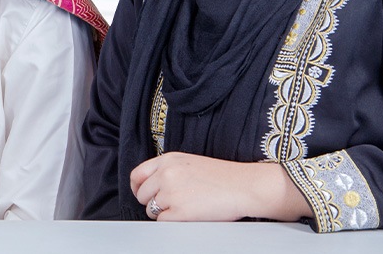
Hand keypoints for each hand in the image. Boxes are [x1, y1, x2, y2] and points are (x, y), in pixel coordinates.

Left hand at [130, 152, 312, 221]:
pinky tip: (189, 215)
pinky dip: (173, 222)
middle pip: (142, 195)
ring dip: (164, 213)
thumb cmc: (223, 177)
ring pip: (151, 210)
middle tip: (172, 205)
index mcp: (167, 160)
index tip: (142, 194)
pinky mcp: (179, 211)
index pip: (137, 175)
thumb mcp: (189, 163)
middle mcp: (166, 174)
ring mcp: (171, 193)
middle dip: (153, 202)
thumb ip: (168, 170)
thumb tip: (150, 185)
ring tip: (185, 208)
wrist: (245, 186)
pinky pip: (162, 222)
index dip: (138, 188)